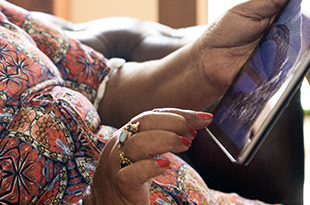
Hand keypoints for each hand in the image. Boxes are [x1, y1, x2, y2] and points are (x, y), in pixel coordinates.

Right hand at [83, 109, 211, 204]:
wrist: (104, 204)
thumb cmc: (129, 179)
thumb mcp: (144, 155)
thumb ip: (162, 141)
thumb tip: (192, 128)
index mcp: (125, 135)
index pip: (151, 115)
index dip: (178, 114)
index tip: (204, 118)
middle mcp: (119, 145)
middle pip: (144, 122)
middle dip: (173, 122)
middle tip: (193, 132)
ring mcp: (116, 164)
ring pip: (138, 143)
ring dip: (166, 139)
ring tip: (185, 144)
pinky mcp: (121, 185)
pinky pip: (132, 173)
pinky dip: (150, 166)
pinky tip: (165, 165)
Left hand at [192, 0, 298, 89]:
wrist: (207, 61)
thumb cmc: (223, 32)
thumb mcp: (245, 11)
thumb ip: (269, 0)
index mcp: (276, 18)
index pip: (301, 12)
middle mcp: (283, 37)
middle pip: (306, 31)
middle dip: (308, 26)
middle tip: (305, 21)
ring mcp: (281, 56)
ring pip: (301, 50)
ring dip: (299, 45)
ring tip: (291, 39)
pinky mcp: (276, 73)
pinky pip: (289, 69)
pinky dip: (289, 63)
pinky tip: (285, 57)